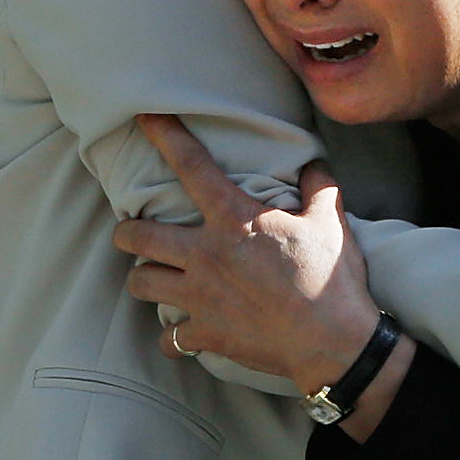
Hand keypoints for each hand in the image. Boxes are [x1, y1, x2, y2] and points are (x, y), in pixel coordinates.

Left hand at [111, 113, 380, 389]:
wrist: (333, 343)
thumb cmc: (331, 278)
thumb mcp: (331, 221)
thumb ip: (318, 187)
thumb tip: (314, 164)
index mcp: (234, 219)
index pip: (191, 165)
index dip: (165, 136)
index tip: (143, 117)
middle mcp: (206, 255)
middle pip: (136, 236)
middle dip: (126, 231)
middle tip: (133, 231)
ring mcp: (200, 297)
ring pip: (141, 283)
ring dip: (144, 278)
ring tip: (154, 276)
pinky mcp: (207, 333)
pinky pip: (169, 339)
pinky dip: (172, 337)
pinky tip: (182, 332)